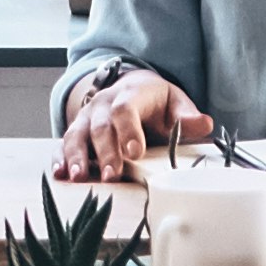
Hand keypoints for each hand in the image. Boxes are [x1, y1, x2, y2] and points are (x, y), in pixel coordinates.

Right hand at [52, 70, 214, 185]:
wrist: (129, 87)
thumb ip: (186, 116)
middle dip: (106, 152)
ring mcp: (87, 118)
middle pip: (101, 127)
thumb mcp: (174, 102)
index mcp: (130, 95)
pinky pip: (64, 144)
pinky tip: (60, 174)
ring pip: (77, 135)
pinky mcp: (77, 131)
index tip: (136, 152)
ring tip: (80, 177)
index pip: (126, 109)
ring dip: (77, 157)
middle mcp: (104, 105)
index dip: (129, 130)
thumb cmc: (155, 101)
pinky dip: (60, 159)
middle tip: (112, 175)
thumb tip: (205, 124)